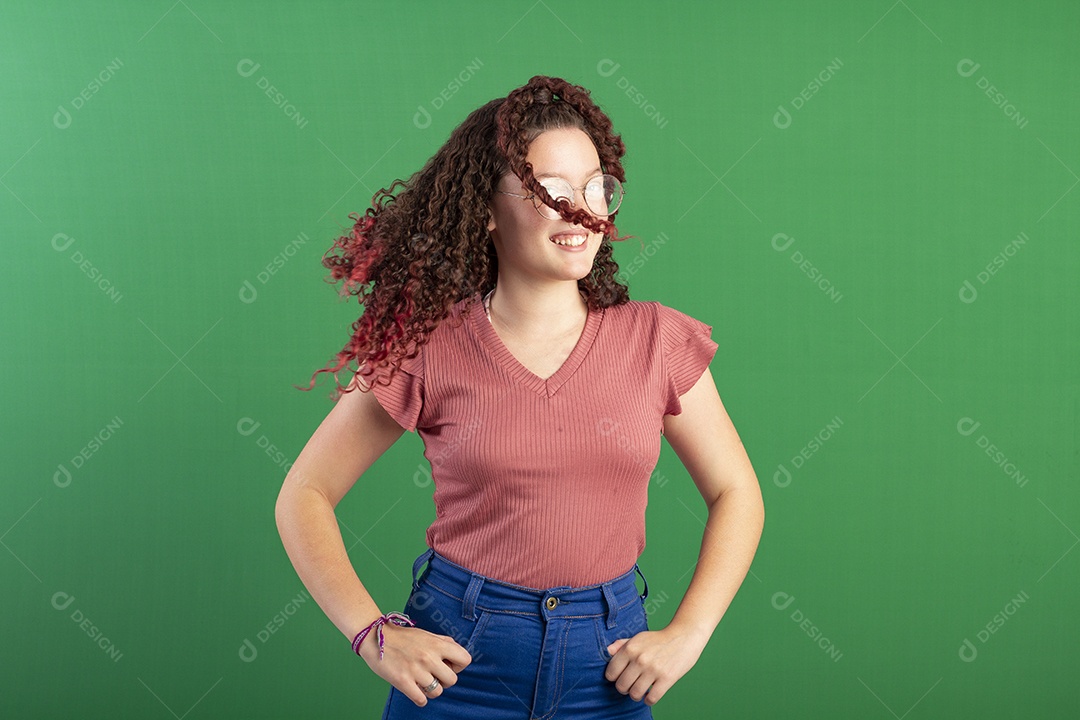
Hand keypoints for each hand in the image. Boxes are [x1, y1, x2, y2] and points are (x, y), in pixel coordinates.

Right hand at [357, 622, 471, 706]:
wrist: (375, 636)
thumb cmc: (402, 637)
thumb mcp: (426, 634)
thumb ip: (443, 642)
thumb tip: (456, 653)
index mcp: (437, 644)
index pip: (465, 659)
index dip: (458, 665)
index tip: (447, 665)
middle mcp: (429, 657)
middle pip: (452, 680)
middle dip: (444, 680)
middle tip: (433, 676)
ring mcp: (416, 670)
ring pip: (437, 692)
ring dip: (431, 690)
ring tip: (421, 682)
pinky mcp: (402, 681)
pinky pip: (421, 700)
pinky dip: (420, 699)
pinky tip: (415, 691)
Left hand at [604, 626, 705, 705]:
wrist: (684, 636)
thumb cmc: (658, 639)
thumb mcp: (638, 638)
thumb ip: (621, 645)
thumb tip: (607, 652)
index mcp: (630, 648)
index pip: (611, 672)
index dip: (614, 677)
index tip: (621, 677)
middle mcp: (640, 659)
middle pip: (621, 686)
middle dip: (624, 688)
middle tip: (630, 685)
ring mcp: (653, 669)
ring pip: (635, 694)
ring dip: (636, 695)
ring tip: (640, 690)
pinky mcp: (667, 678)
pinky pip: (651, 699)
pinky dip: (649, 700)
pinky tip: (650, 693)